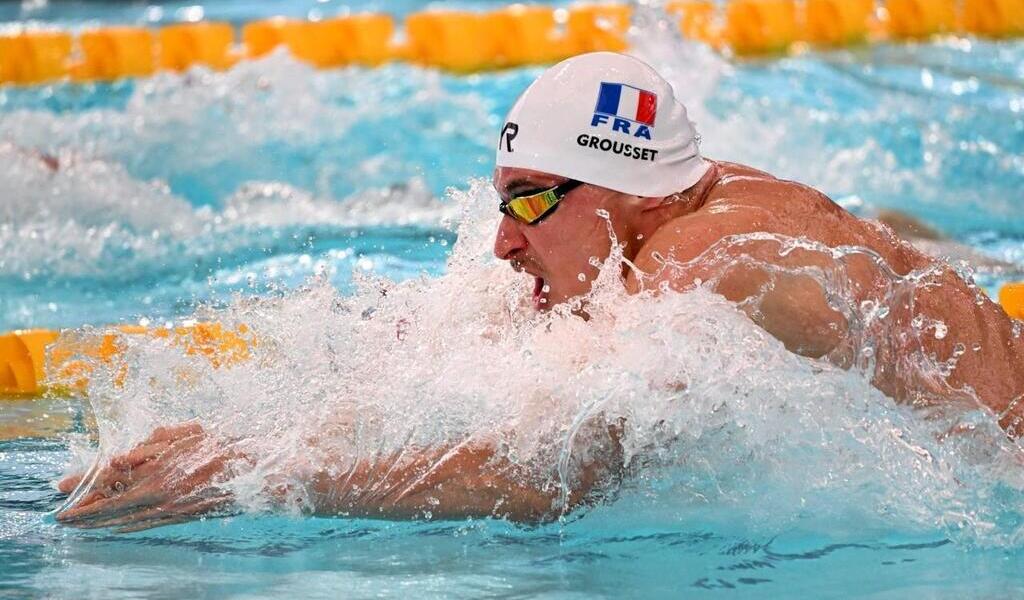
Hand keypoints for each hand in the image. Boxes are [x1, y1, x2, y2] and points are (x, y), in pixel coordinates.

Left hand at [56, 422, 239, 531]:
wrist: (249, 472)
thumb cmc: (219, 446)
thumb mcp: (183, 434)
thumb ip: (149, 445)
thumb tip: (117, 459)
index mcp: (156, 471)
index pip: (108, 480)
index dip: (83, 484)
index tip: (62, 486)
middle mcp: (157, 494)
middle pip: (110, 504)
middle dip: (83, 509)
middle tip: (61, 515)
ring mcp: (167, 509)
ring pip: (123, 518)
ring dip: (97, 522)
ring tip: (78, 524)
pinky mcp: (177, 517)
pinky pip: (142, 524)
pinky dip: (122, 526)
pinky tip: (112, 526)